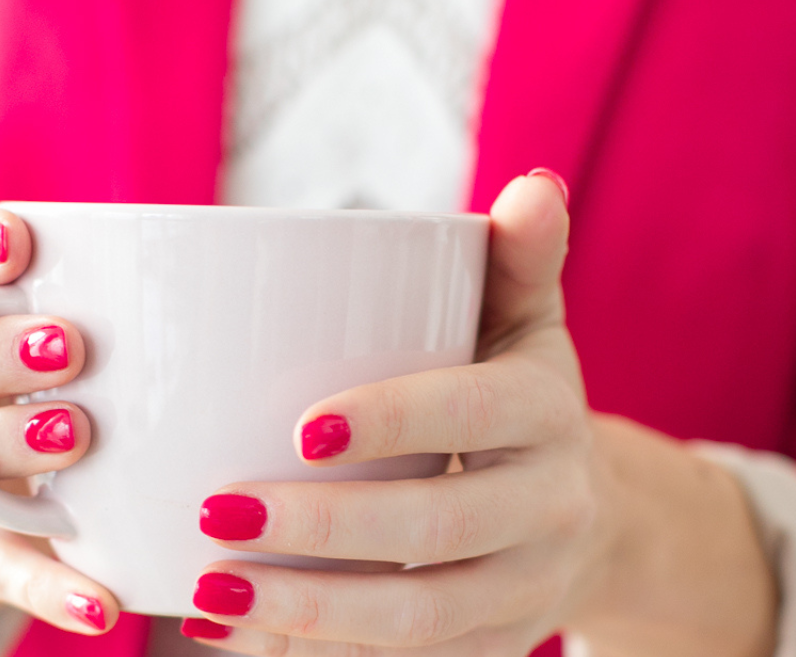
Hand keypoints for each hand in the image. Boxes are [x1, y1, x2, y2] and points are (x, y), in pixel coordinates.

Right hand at [0, 207, 117, 635]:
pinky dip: (46, 586)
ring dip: (10, 442)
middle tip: (69, 346)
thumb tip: (271, 295)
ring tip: (74, 435)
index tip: (18, 240)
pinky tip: (100, 601)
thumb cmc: (32, 407)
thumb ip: (121, 316)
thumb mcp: (52, 352)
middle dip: (0, 348)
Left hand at [182, 174, 777, 655]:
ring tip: (207, 592)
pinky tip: (233, 635)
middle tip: (216, 513)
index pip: (476, 410)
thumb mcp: (527, 322)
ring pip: (419, 623)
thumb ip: (520, 259)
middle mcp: (552, 509)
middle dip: (322, 531)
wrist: (589, 515)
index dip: (395, 419)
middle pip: (437, 531)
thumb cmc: (519, 396)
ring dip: (308, 615)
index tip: (298, 426)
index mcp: (550, 413)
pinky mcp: (492, 650)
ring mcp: (525, 594)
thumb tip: (532, 184)